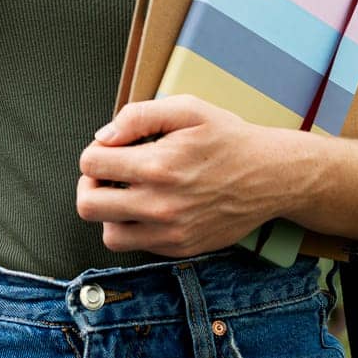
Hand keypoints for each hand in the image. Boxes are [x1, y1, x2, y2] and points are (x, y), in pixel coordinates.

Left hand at [76, 94, 293, 256]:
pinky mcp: (180, 248)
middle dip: (90, 185)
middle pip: (88, 205)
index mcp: (157, 165)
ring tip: (127, 193)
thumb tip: (103, 136)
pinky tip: (149, 207)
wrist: (270, 177)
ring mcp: (169, 232)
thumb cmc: (228, 139)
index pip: (90, 164)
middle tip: (108, 175)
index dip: (95, 152)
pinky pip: (135, 246)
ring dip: (109, 212)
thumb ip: (138, 116)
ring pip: (108, 233)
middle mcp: (159, 204)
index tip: (110, 149)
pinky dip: (133, 228)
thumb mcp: (187, 110)